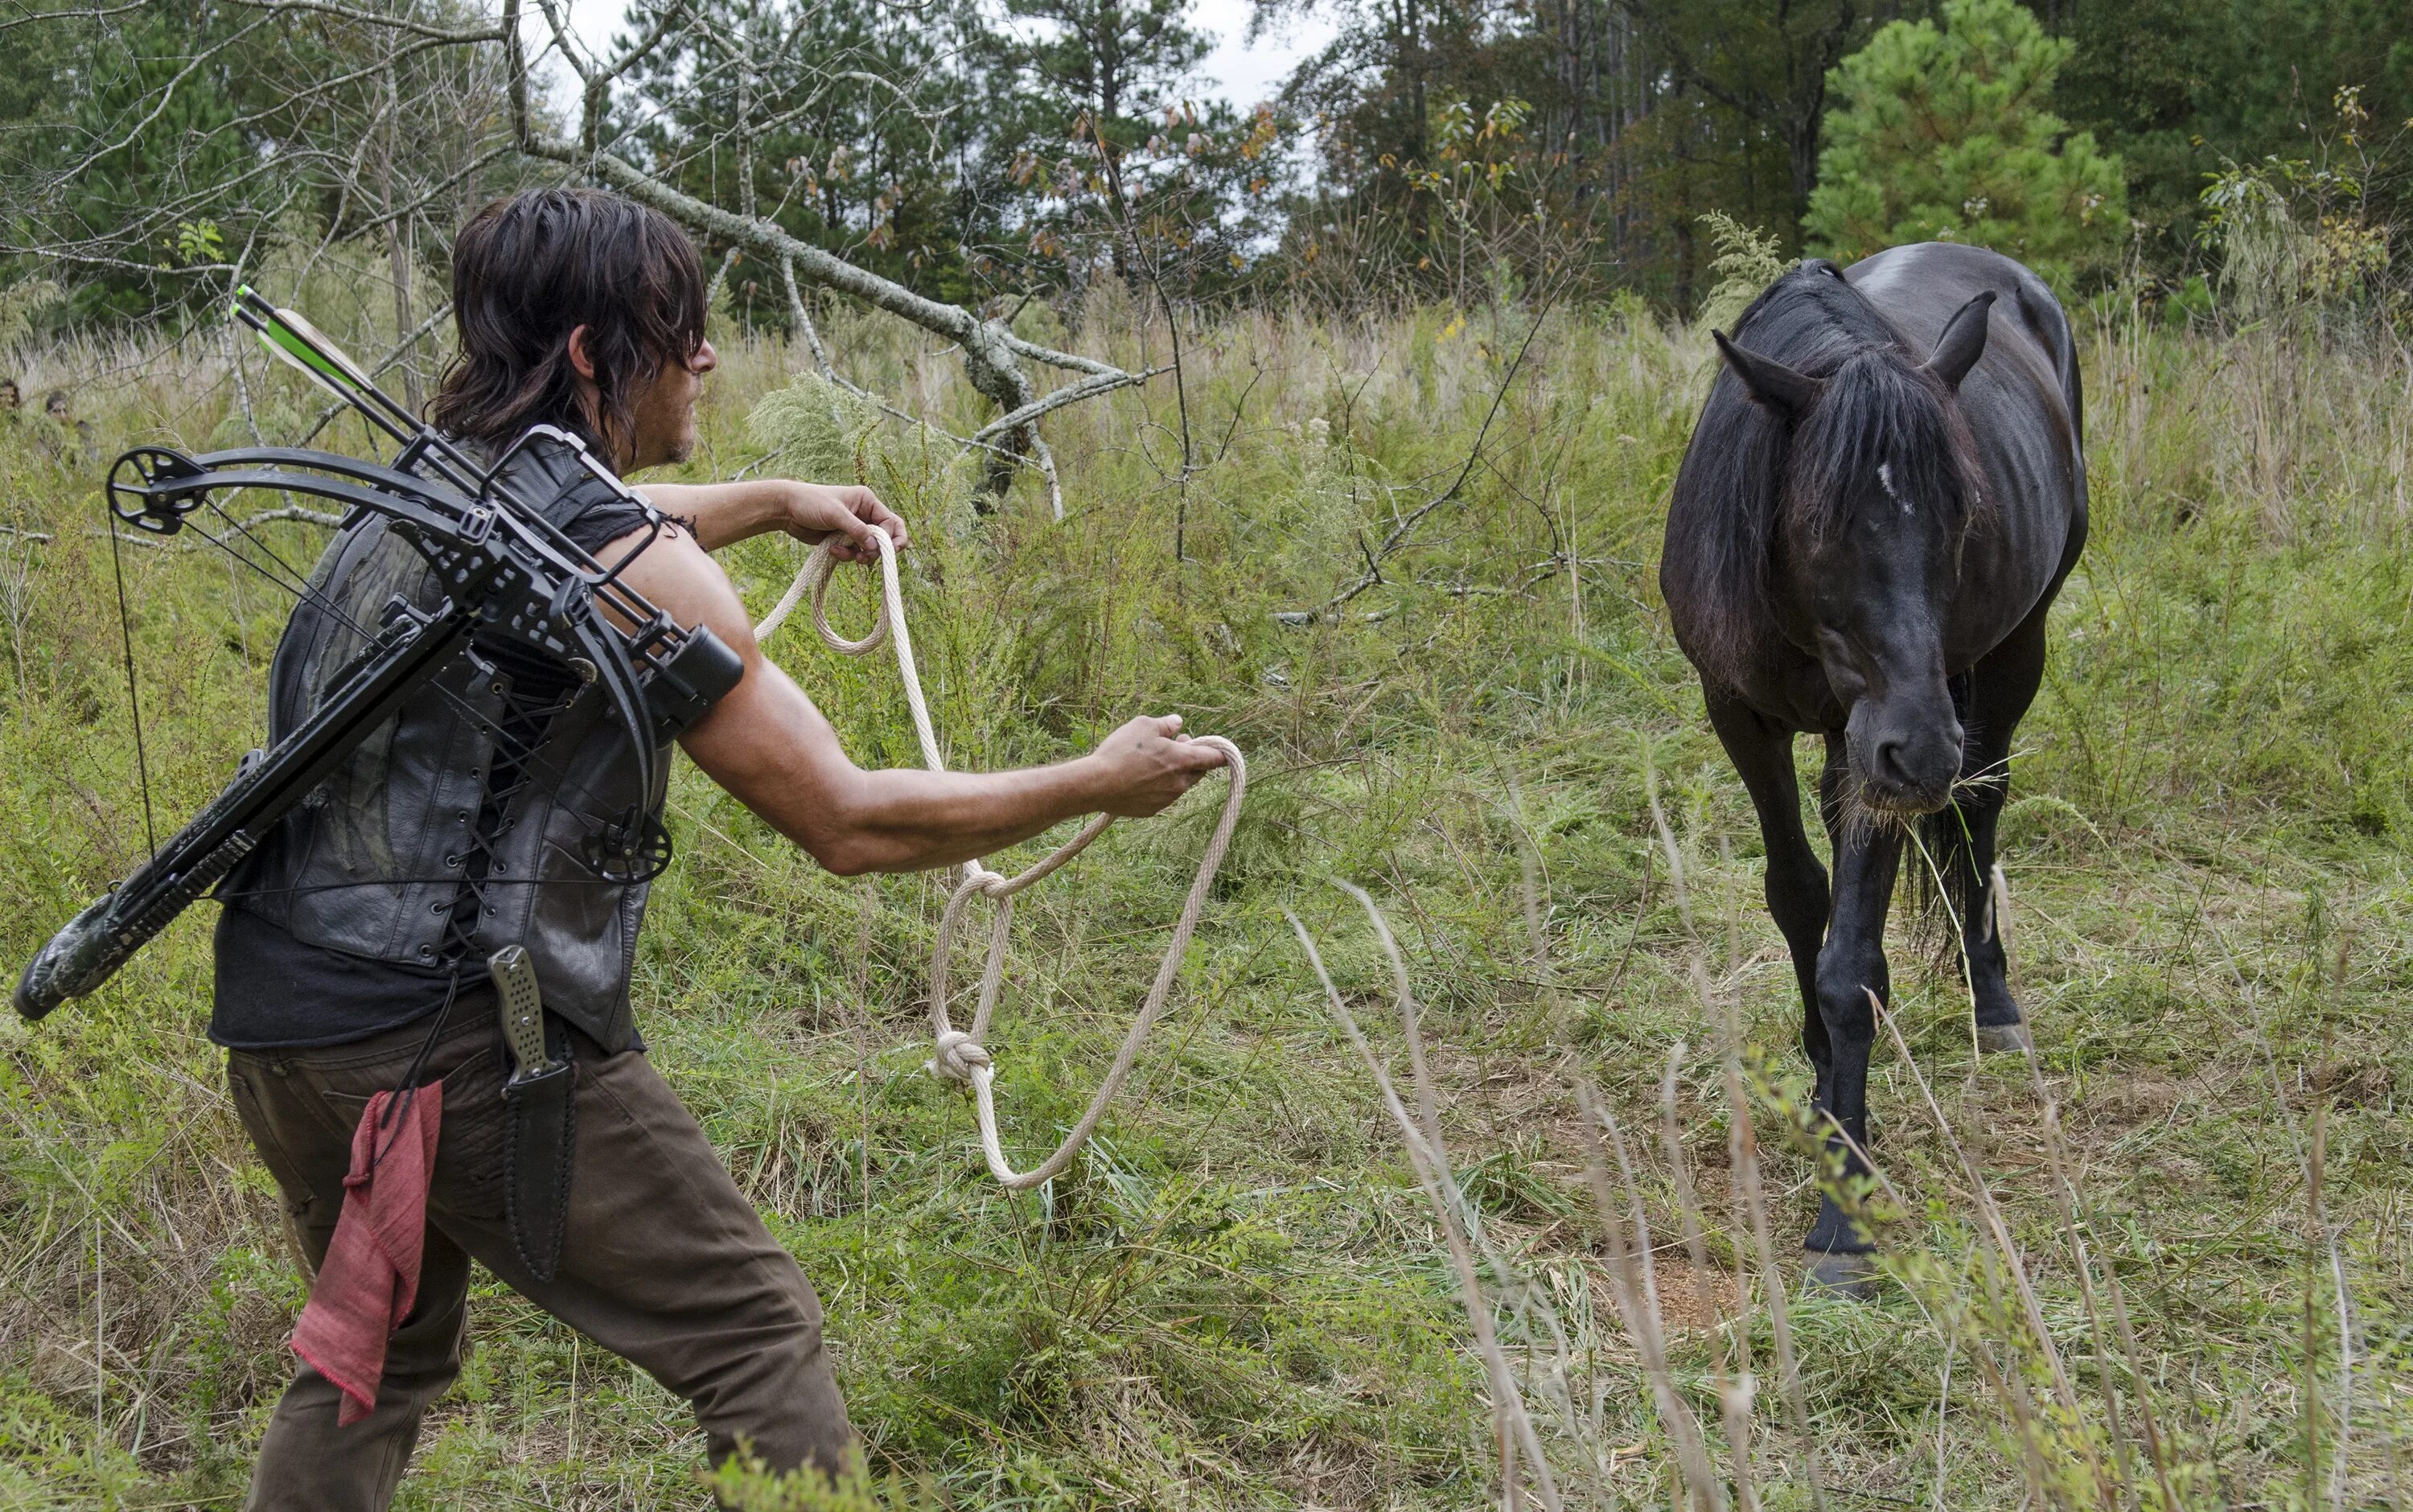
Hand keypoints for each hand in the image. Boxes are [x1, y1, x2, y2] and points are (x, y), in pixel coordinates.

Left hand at [775, 481, 907, 562]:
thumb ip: (857, 530)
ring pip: (869, 549)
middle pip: (884, 538)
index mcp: (867, 502)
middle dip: (876, 550)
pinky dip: (846, 555)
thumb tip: (876, 547)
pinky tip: (832, 550)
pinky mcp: (844, 539)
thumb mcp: (836, 514)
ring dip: (858, 555)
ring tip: (843, 554)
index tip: (882, 550)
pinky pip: (854, 553)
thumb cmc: (811, 503)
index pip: (891, 522)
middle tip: (864, 559)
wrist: (787, 510)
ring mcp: (855, 528)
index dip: (890, 538)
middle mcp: (865, 514)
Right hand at [1086, 714, 1229, 817]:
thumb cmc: (1121, 752)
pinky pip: (1163, 796)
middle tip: (1175, 746)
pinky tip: (1139, 778)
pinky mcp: (1153, 810)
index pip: (1214, 758)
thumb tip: (1178, 723)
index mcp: (1182, 761)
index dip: (1220, 752)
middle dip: (1192, 759)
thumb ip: (1166, 724)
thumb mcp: (1143, 725)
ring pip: (1180, 784)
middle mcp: (1180, 783)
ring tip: (1152, 761)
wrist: (1097, 784)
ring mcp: (1167, 799)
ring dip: (1174, 773)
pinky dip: (1158, 786)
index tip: (1221, 749)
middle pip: (1198, 772)